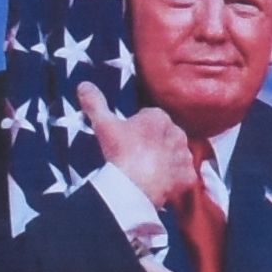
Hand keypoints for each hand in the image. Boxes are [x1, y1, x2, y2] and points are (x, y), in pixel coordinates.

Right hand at [73, 80, 202, 213]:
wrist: (133, 187)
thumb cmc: (120, 152)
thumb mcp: (104, 125)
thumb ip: (95, 103)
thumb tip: (83, 84)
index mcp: (159, 117)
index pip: (150, 118)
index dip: (137, 129)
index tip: (127, 140)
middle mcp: (177, 133)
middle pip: (164, 136)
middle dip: (154, 143)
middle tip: (136, 157)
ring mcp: (184, 155)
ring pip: (175, 155)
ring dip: (166, 160)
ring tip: (147, 172)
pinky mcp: (188, 176)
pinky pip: (183, 175)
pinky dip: (175, 179)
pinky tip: (160, 183)